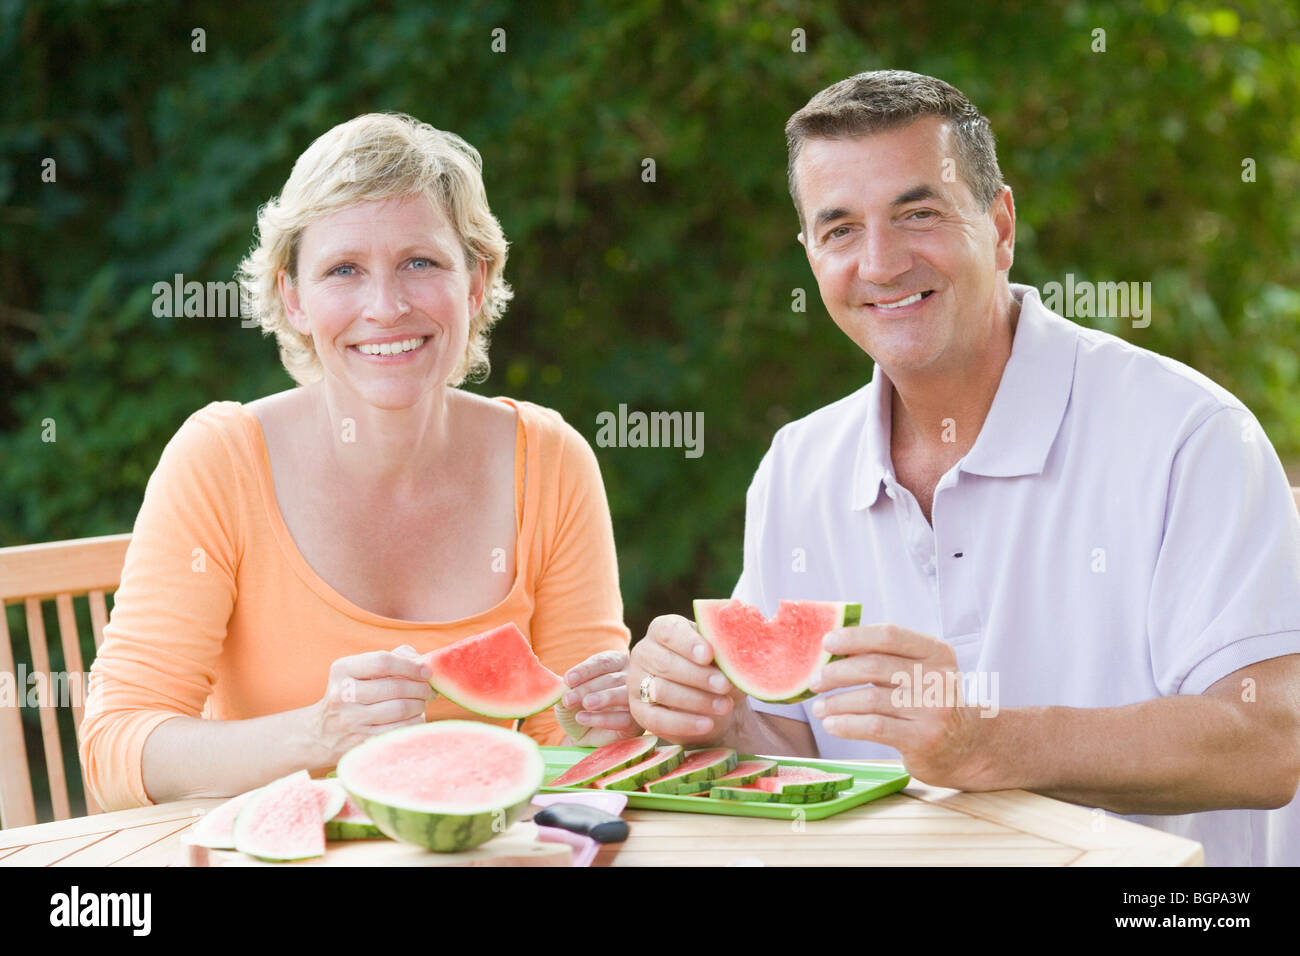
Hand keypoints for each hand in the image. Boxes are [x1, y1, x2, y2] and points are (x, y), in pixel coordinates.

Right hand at [309, 644, 433, 763]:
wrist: (322, 733)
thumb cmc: (353, 694)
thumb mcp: (361, 671)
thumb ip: (394, 658)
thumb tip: (423, 662)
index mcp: (343, 669)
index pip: (382, 662)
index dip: (410, 666)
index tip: (426, 671)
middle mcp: (343, 694)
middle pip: (395, 688)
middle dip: (420, 688)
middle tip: (428, 690)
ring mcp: (351, 720)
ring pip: (400, 710)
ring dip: (419, 705)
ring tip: (421, 703)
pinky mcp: (360, 741)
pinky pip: (399, 730)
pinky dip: (414, 722)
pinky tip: (413, 718)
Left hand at [555, 650, 640, 746]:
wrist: (582, 735)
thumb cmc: (578, 707)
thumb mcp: (568, 695)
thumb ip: (566, 687)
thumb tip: (562, 683)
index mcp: (616, 663)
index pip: (602, 662)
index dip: (584, 670)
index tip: (567, 680)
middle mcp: (630, 678)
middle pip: (612, 678)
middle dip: (587, 688)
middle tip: (568, 699)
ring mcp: (635, 700)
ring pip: (623, 695)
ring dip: (601, 699)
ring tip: (584, 705)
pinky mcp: (636, 721)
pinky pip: (624, 718)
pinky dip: (602, 718)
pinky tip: (583, 718)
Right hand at [626, 614, 744, 746]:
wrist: (713, 705)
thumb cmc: (717, 671)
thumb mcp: (722, 658)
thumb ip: (723, 650)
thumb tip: (731, 648)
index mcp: (662, 630)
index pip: (668, 631)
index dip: (688, 643)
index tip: (709, 654)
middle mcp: (644, 653)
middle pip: (665, 663)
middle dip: (698, 676)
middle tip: (724, 685)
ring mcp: (636, 683)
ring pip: (662, 691)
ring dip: (697, 700)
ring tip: (725, 706)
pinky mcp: (639, 712)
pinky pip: (658, 720)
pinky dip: (685, 723)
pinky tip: (707, 724)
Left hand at [809, 624, 990, 788]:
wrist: (969, 747)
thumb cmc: (931, 704)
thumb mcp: (921, 673)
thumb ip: (887, 658)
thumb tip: (833, 647)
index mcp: (937, 652)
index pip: (890, 635)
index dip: (854, 637)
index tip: (826, 643)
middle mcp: (938, 678)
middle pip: (874, 666)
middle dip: (836, 673)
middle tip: (814, 681)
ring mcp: (933, 710)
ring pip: (870, 698)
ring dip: (836, 702)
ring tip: (819, 707)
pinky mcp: (923, 739)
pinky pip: (874, 726)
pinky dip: (847, 724)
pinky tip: (831, 724)